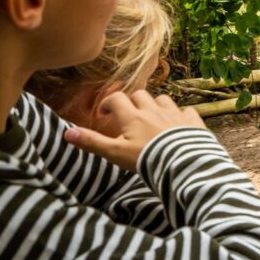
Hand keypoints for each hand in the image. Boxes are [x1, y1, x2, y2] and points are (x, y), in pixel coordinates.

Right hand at [64, 90, 205, 170]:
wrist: (182, 163)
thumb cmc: (146, 159)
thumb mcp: (115, 153)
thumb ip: (92, 142)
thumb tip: (66, 133)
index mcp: (133, 116)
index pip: (117, 99)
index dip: (109, 103)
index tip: (105, 114)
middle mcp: (153, 110)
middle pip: (140, 95)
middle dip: (132, 102)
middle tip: (129, 116)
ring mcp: (174, 114)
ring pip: (163, 99)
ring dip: (156, 105)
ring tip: (153, 118)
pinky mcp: (192, 121)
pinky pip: (187, 111)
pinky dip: (181, 115)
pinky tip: (179, 123)